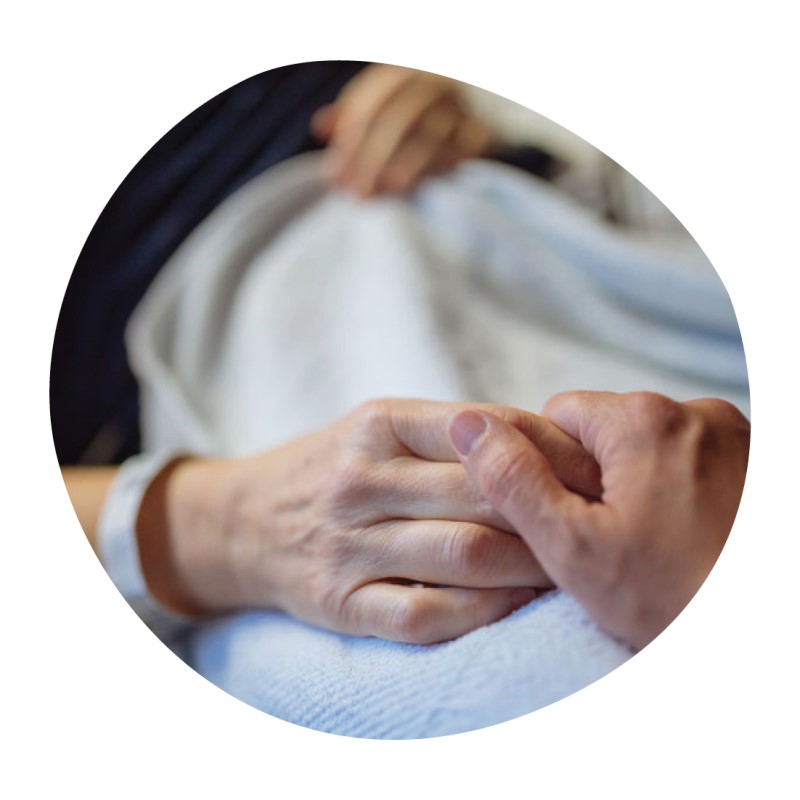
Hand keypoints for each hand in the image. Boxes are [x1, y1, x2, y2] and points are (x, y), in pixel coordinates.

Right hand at [139, 399, 600, 643]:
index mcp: (376, 424)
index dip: (548, 447)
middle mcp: (359, 481)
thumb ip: (449, 431)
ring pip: (464, 555)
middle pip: (481, 494)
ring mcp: (347, 545)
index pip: (481, 429)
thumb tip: (544, 441)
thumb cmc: (332, 467)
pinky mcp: (341, 602)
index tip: (594, 464)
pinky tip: (516, 603)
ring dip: (530, 563)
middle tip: (602, 517)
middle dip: (552, 506)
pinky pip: (426, 614)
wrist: (244, 519)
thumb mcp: (376, 427)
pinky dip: (483, 612)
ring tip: (571, 563)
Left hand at [311, 64, 493, 197]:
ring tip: (388, 191)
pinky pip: (460, 149)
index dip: (350, 141)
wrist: (478, 116)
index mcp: (403, 75)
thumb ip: (351, 117)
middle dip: (374, 159)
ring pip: (431, 135)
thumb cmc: (417, 118)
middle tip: (358, 192)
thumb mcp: (383, 108)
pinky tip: (422, 187)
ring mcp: (459, 106)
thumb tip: (321, 128)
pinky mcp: (480, 131)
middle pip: (398, 119)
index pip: (370, 103)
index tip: (335, 175)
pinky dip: (440, 168)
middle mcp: (433, 84)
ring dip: (407, 165)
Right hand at [449, 391, 749, 649]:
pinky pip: (695, 464)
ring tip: (658, 550)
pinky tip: (693, 542)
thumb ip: (513, 481)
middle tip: (615, 546)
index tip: (571, 521)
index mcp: (643, 420)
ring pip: (652, 450)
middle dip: (598, 482)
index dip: (549, 471)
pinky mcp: (760, 464)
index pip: (558, 415)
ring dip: (643, 489)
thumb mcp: (576, 549)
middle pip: (608, 432)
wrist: (774, 652)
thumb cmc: (682, 602)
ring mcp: (738, 437)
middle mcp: (697, 412)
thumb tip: (467, 424)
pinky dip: (685, 495)